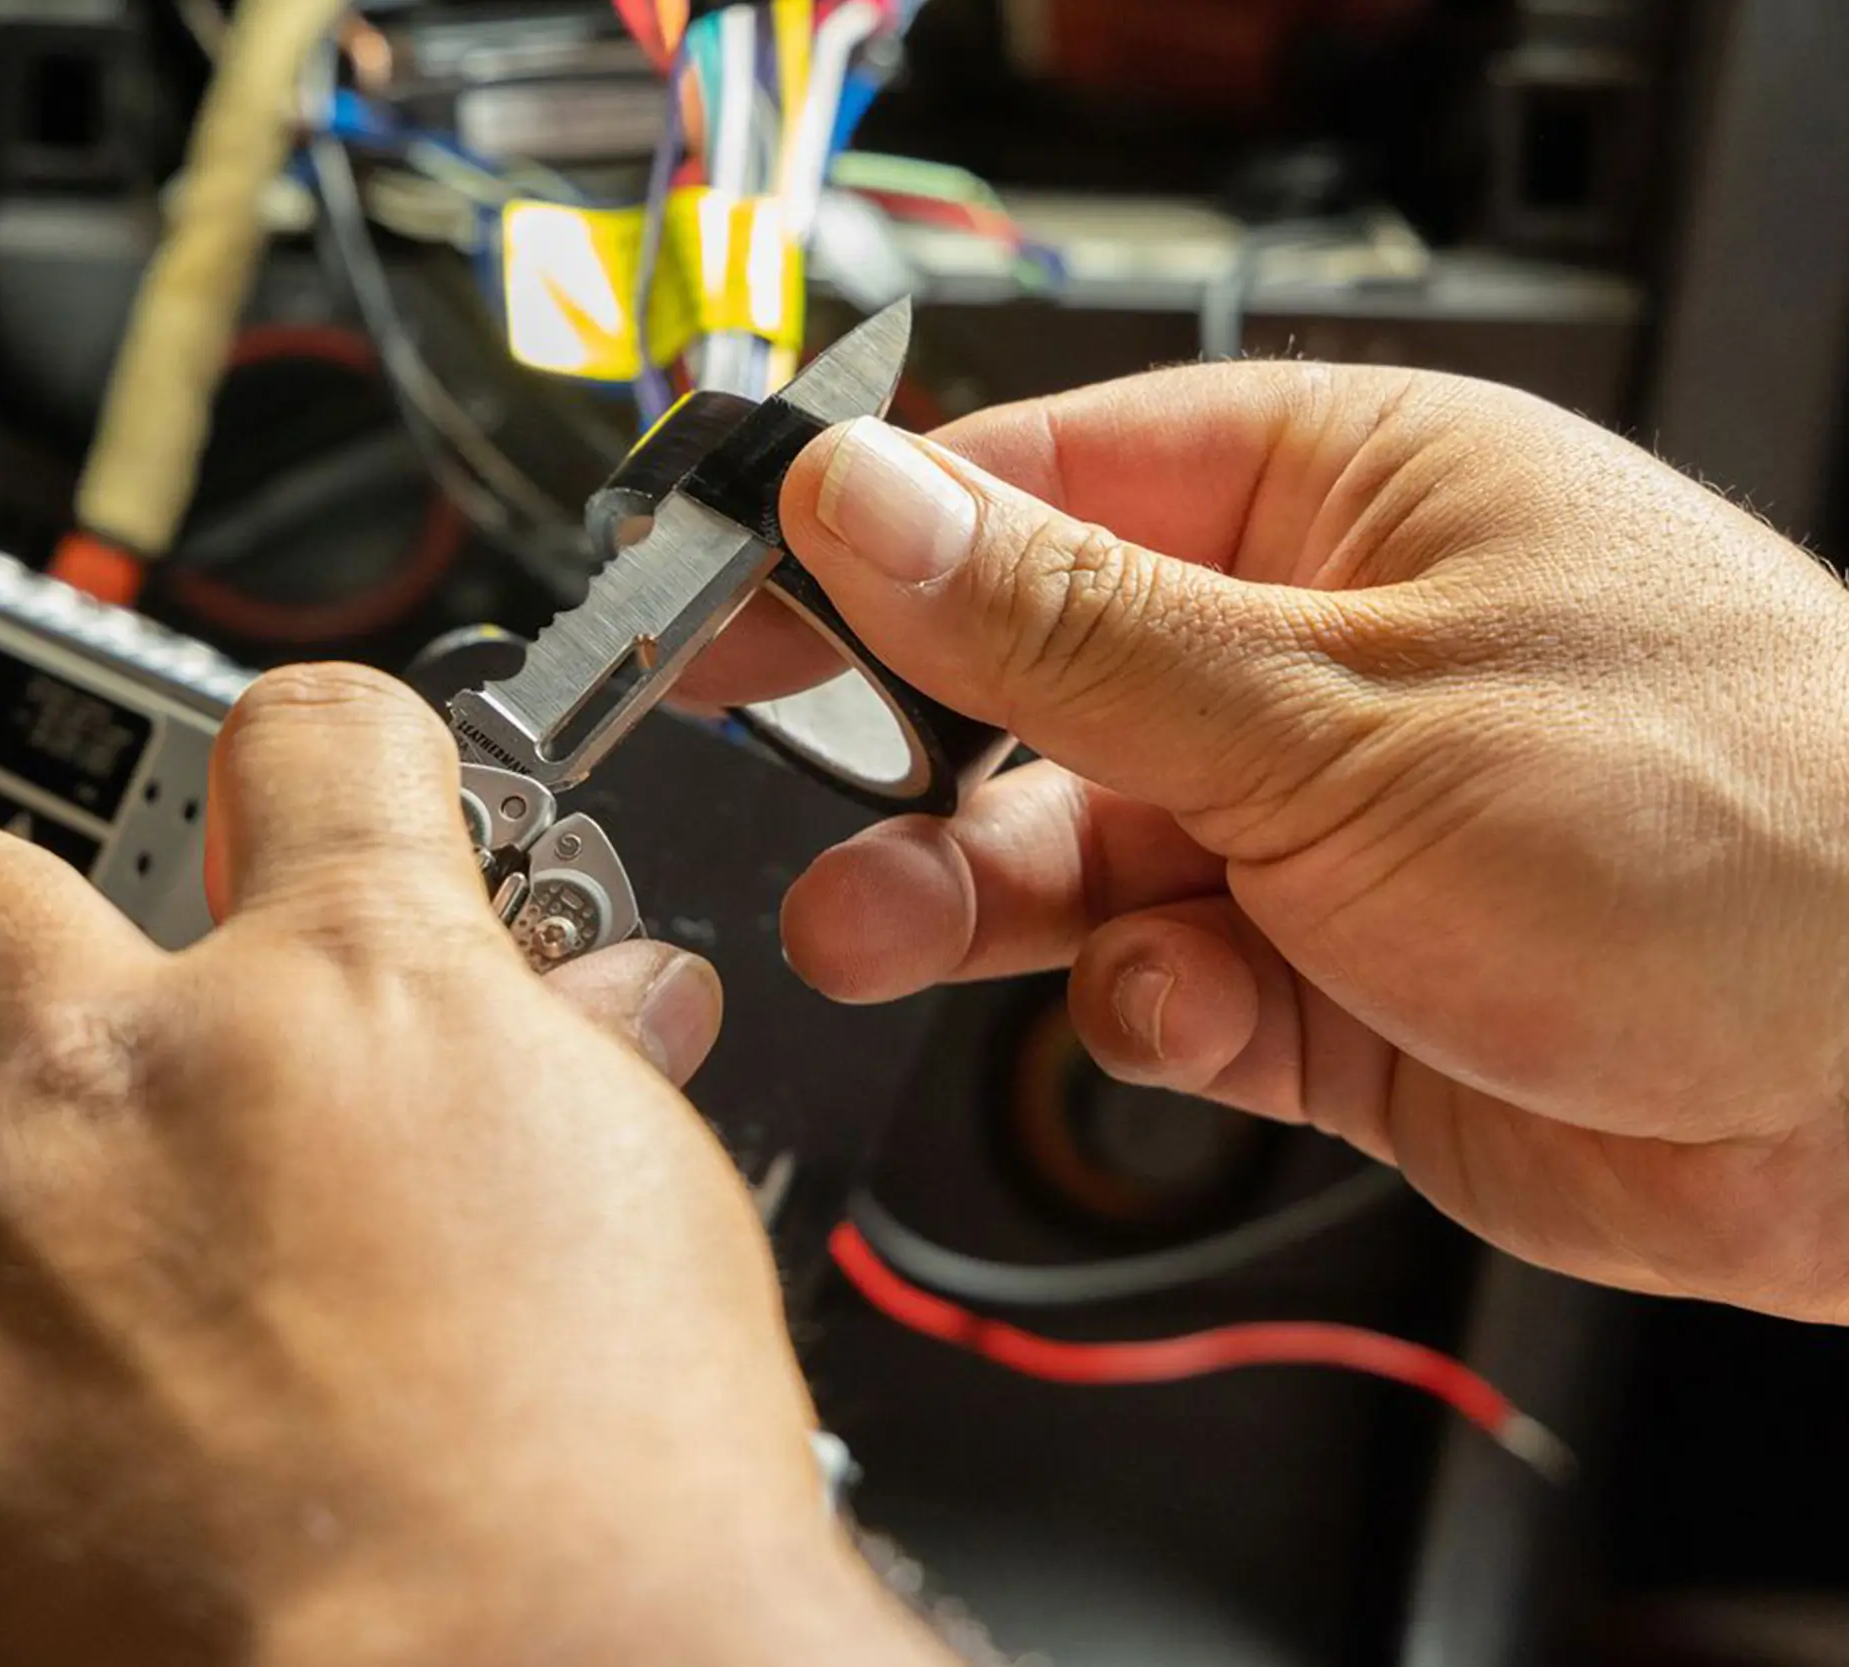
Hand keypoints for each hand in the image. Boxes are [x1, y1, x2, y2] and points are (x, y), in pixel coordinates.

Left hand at [0, 665, 945, 1666]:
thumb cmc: (613, 1477)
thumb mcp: (640, 1197)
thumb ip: (571, 1066)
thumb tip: (598, 1016)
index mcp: (340, 987)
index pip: (305, 744)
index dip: (312, 761)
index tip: (309, 800)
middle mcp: (115, 1092)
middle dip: (5, 959)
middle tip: (79, 1063)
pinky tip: (20, 1552)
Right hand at [693, 364, 1848, 1322]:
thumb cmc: (1743, 821)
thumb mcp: (1340, 707)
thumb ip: (1069, 627)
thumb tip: (864, 502)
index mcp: (1330, 497)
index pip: (1030, 490)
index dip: (865, 552)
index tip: (731, 608)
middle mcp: (1312, 654)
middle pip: (1026, 689)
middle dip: (913, 766)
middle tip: (819, 819)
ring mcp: (1319, 829)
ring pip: (1071, 853)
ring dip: (985, 901)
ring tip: (901, 933)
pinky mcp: (1331, 988)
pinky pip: (1160, 988)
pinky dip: (1150, 1009)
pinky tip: (1196, 1010)